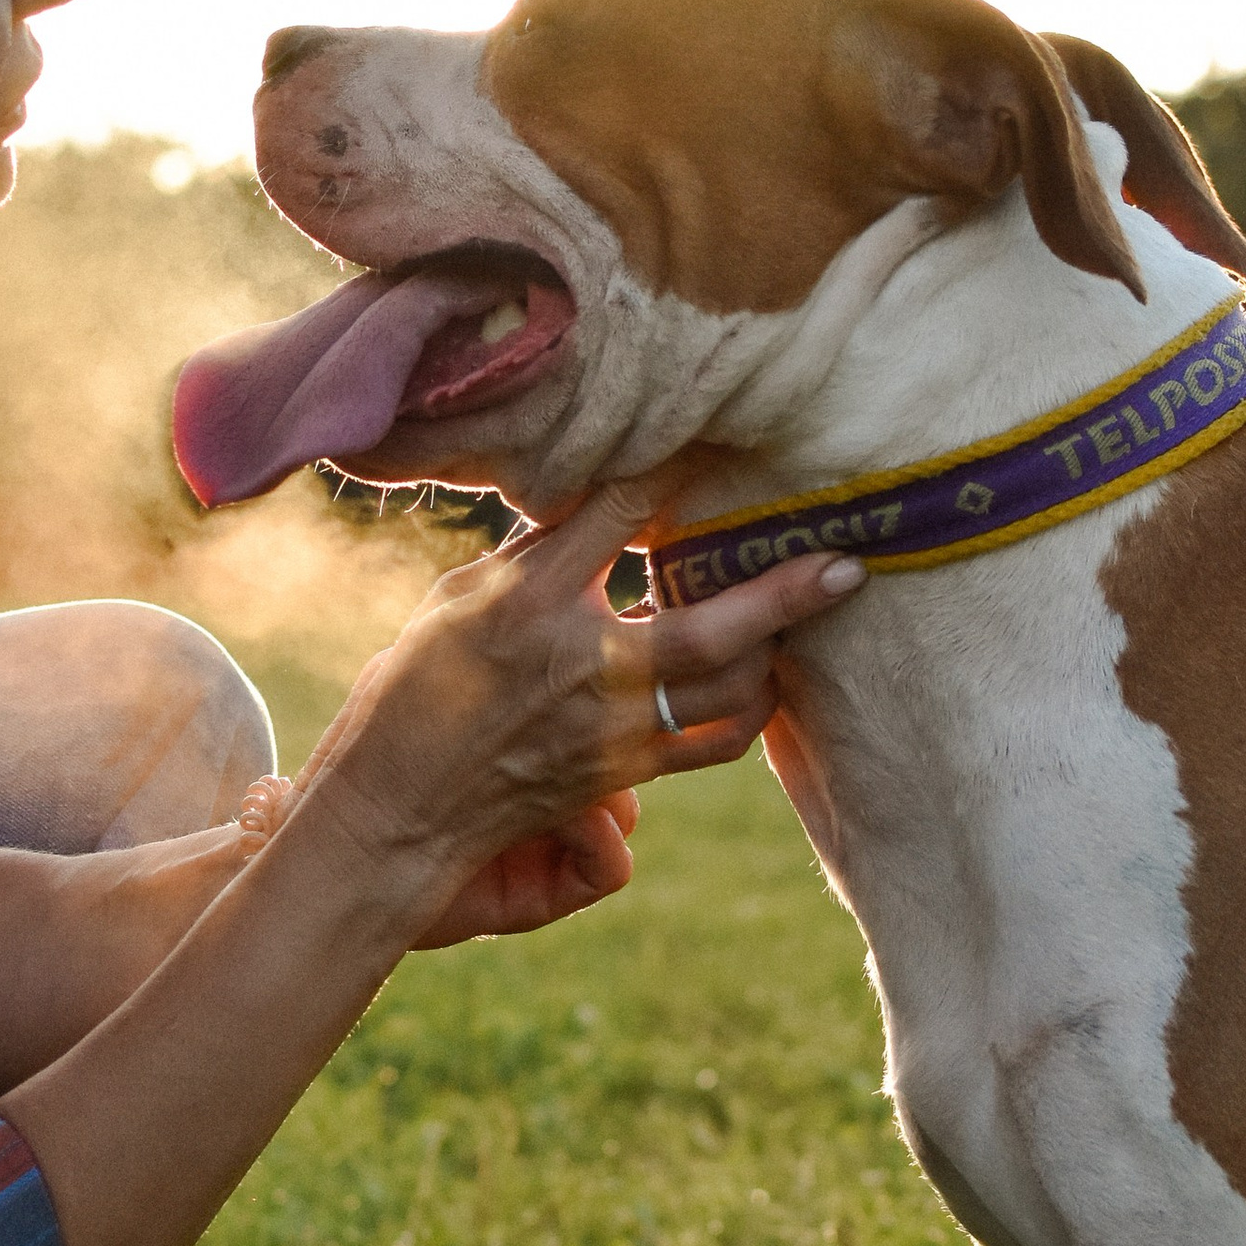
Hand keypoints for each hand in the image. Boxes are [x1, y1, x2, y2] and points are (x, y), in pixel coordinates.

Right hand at [286, 473, 866, 938]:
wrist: (398, 808)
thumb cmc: (414, 692)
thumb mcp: (456, 598)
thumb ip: (534, 554)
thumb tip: (599, 503)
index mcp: (526, 601)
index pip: (617, 512)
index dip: (678, 469)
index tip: (726, 437)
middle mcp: (577, 665)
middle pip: (708, 625)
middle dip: (787, 592)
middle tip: (847, 563)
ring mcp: (607, 729)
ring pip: (727, 695)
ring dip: (775, 655)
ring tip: (802, 619)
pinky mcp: (620, 775)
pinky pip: (711, 743)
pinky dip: (749, 712)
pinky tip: (762, 685)